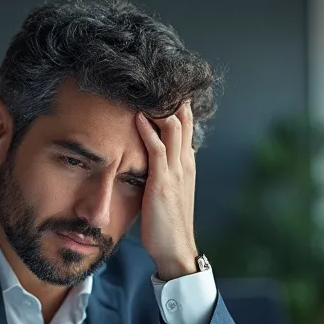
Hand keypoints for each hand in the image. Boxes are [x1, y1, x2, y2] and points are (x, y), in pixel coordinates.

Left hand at [135, 101, 199, 280]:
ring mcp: (177, 170)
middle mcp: (185, 162)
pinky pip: (157, 149)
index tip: (159, 84)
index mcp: (187, 163)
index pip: (185, 123)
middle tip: (153, 74)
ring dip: (159, 106)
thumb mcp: (167, 190)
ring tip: (143, 87)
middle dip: (171, 94)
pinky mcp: (164, 182)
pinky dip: (147, 130)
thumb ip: (161, 170)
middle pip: (183, 118)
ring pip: (173, 127)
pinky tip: (136, 116)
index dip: (175, 102)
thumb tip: (146, 155)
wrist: (176, 249)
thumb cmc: (167, 223)